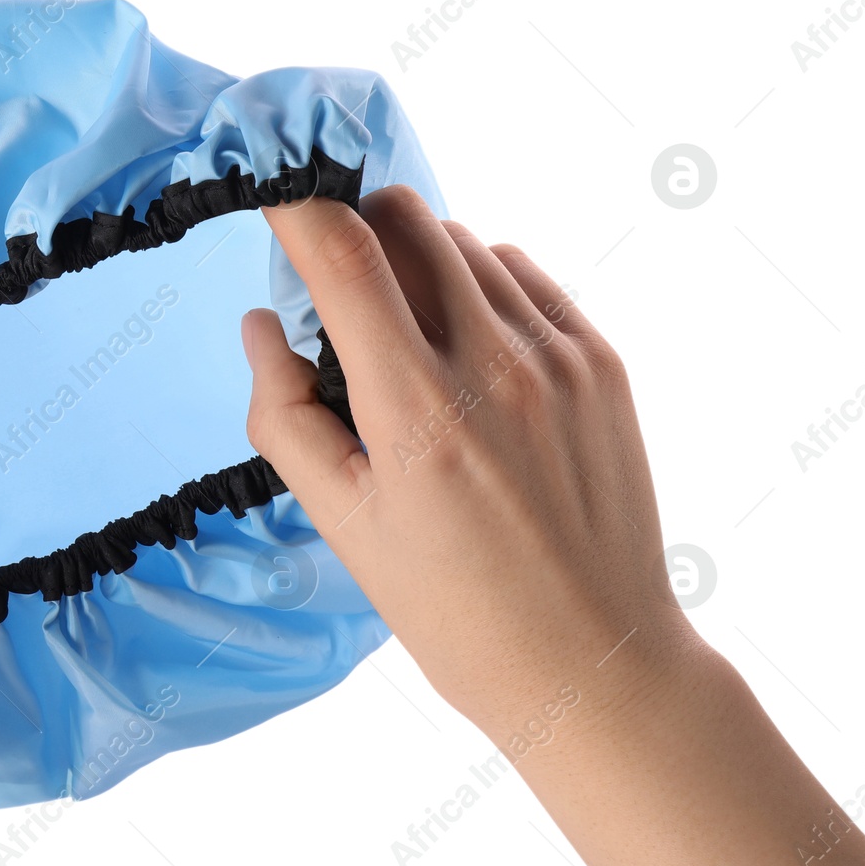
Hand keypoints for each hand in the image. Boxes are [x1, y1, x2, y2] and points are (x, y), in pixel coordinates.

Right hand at [243, 186, 864, 865]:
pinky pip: (523, 274)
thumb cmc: (452, 608)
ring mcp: (559, 356)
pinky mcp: (602, 360)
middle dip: (354, 231)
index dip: (297, 210)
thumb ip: (286, 416)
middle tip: (339, 298)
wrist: (592, 661)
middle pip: (406, 218)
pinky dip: (479, 286)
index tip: (274, 204)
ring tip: (410, 343)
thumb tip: (262, 324)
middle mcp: (494, 364)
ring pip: (465, 240)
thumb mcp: (343, 527)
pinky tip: (469, 351)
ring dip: (417, 263)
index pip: (344, 253)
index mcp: (416, 410)